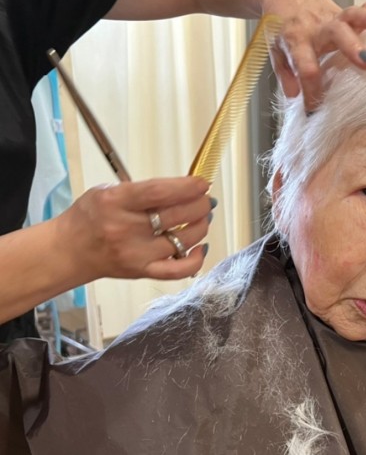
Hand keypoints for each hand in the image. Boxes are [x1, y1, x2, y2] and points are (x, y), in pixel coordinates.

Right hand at [56, 176, 211, 280]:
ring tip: (202, 217)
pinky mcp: (142, 272)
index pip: (159, 192)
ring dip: (201, 226)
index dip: (187, 186)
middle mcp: (127, 229)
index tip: (202, 183)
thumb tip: (186, 188)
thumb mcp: (109, 191)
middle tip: (206, 200)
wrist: (69, 251)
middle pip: (177, 216)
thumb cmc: (90, 217)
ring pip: (184, 240)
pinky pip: (178, 270)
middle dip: (201, 205)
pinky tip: (200, 247)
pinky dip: (196, 260)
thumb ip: (145, 189)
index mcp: (116, 202)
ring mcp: (136, 254)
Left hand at [262, 0, 365, 110]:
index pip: (305, 69)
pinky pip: (364, 7)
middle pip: (335, 34)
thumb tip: (295, 97)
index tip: (316, 111)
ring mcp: (332, 18)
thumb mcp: (277, 54)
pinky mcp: (344, 11)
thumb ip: (285, 76)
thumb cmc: (283, 30)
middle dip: (352, 48)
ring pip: (351, 15)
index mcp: (297, 42)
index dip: (311, 91)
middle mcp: (316, 29)